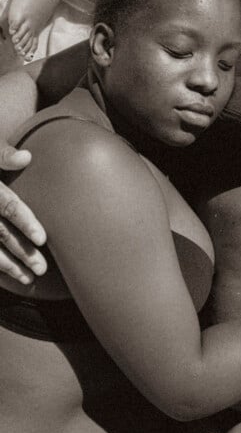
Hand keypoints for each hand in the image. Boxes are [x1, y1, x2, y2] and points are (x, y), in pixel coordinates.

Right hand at [0, 143, 46, 282]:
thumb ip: (3, 155)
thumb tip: (26, 157)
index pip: (8, 206)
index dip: (25, 222)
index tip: (43, 239)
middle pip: (1, 233)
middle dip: (22, 252)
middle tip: (43, 269)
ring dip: (9, 265)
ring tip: (30, 278)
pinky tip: (12, 275)